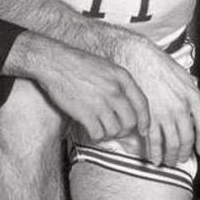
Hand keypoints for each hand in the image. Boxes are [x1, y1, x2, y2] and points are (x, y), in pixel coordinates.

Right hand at [7, 31, 148, 141]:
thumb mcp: (106, 67)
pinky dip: (96, 136)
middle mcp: (114, 90)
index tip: (143, 130)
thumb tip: (126, 104)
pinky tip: (92, 131)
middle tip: (116, 131)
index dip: (144, 120)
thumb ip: (118, 83)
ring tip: (101, 129)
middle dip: (124, 130)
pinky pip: (98, 134)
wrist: (55, 63)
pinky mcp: (85, 113)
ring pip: (115, 130)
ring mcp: (100, 102)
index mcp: (121, 77)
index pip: (141, 103)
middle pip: (130, 121)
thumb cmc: (77, 64)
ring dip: (109, 134)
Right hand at [114, 34, 199, 167]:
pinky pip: (154, 142)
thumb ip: (189, 93)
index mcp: (192, 96)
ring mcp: (164, 114)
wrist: (137, 57)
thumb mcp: (182, 75)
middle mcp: (181, 107)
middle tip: (181, 159)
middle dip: (184, 153)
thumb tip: (192, 108)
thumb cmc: (157, 64)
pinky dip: (155, 154)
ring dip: (171, 156)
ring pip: (172, 144)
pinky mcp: (148, 117)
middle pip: (187, 139)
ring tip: (169, 162)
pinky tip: (155, 159)